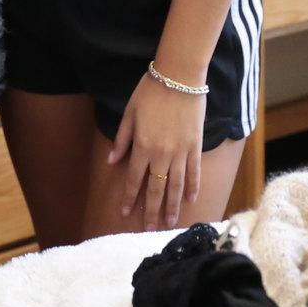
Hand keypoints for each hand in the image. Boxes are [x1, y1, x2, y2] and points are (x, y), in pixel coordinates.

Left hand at [109, 70, 205, 230]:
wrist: (179, 77)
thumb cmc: (150, 91)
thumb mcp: (129, 113)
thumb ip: (122, 140)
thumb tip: (111, 162)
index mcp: (142, 146)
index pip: (134, 179)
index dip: (130, 198)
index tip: (126, 213)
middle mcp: (161, 154)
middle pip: (156, 189)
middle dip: (152, 211)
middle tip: (150, 229)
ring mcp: (180, 151)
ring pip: (176, 185)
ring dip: (173, 206)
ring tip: (170, 223)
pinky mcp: (195, 146)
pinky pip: (194, 172)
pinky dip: (193, 187)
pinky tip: (191, 200)